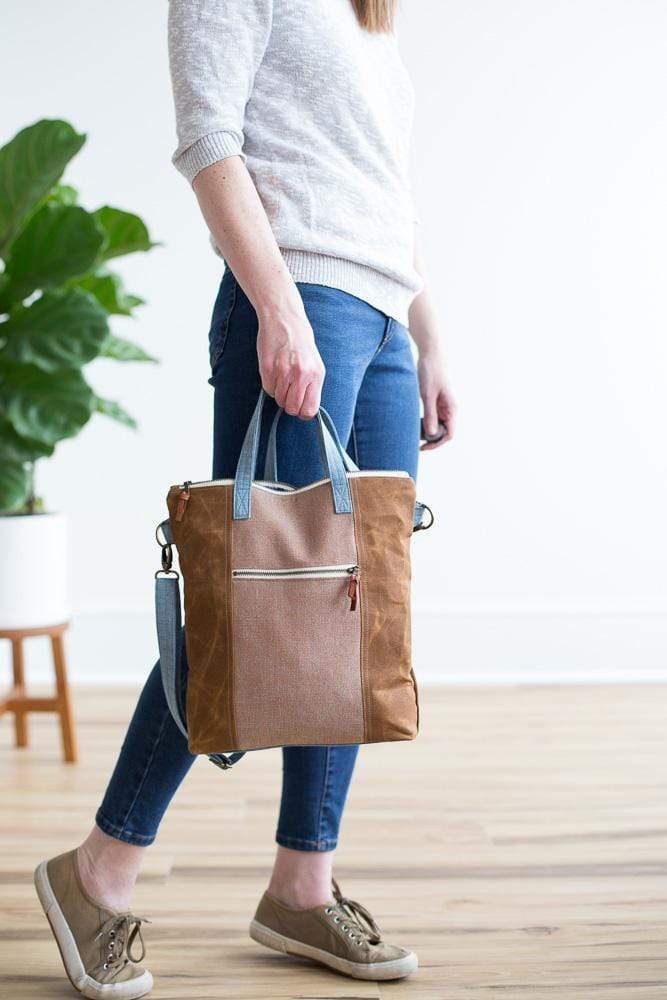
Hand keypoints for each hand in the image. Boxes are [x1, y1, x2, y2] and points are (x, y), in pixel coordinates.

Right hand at [256, 297, 324, 418]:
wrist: (284, 319)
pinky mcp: (268, 369)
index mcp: (316, 374)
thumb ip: (312, 385)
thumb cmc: (300, 342)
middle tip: (289, 394)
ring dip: (279, 394)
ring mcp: (283, 372)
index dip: (303, 413)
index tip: (300, 409)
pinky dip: (270, 385)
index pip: (310, 409)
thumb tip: (306, 408)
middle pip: (292, 408)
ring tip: (282, 378)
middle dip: (290, 406)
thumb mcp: (314, 363)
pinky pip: (268, 389)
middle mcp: (301, 374)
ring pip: (279, 400)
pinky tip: (274, 372)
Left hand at [417, 350, 456, 450]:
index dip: (437, 444)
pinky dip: (425, 422)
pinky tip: (415, 422)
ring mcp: (444, 406)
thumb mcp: (427, 394)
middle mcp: (450, 409)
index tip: (423, 447)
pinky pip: (434, 417)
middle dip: (431, 439)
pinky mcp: (438, 402)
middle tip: (414, 441)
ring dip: (427, 431)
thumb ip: (430, 414)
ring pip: (438, 426)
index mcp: (452, 409)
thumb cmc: (431, 372)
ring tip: (413, 432)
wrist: (431, 353)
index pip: (449, 434)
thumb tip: (430, 435)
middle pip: (443, 432)